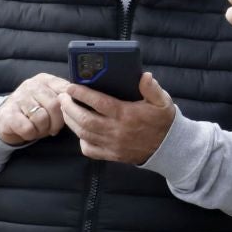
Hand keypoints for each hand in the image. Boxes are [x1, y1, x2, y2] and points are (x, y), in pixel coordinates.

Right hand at [0, 73, 71, 146]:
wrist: (7, 119)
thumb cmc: (36, 110)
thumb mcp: (51, 100)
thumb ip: (65, 98)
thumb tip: (83, 103)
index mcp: (46, 79)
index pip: (65, 89)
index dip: (70, 106)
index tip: (70, 116)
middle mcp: (31, 85)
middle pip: (54, 105)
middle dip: (57, 122)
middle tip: (54, 129)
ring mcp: (18, 97)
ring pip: (41, 118)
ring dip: (43, 129)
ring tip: (40, 129)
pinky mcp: (8, 113)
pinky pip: (27, 128)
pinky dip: (31, 134)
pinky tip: (29, 132)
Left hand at [60, 76, 176, 163]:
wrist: (169, 147)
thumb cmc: (163, 121)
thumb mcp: (162, 101)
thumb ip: (152, 88)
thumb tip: (144, 76)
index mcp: (126, 114)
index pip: (99, 102)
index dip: (82, 94)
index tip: (72, 87)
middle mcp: (116, 130)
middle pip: (85, 119)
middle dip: (69, 107)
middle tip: (63, 97)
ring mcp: (113, 144)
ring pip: (84, 133)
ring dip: (71, 121)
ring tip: (66, 110)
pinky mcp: (112, 155)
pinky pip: (90, 150)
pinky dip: (81, 141)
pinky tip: (79, 131)